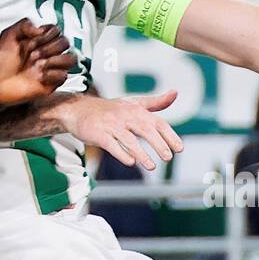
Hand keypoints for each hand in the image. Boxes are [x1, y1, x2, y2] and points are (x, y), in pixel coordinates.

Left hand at [0, 20, 75, 105]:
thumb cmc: (1, 61)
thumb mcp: (8, 35)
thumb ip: (24, 24)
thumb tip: (40, 29)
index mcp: (40, 40)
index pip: (56, 30)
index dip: (47, 33)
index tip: (32, 40)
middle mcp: (48, 53)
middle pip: (65, 42)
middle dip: (49, 47)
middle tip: (33, 54)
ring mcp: (51, 68)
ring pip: (71, 59)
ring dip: (56, 60)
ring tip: (40, 65)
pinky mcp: (52, 83)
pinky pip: (64, 76)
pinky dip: (52, 75)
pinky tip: (39, 77)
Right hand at [61, 90, 182, 171]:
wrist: (79, 109)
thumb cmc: (110, 109)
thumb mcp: (133, 103)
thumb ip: (156, 102)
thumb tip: (175, 93)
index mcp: (137, 109)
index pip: (158, 122)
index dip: (170, 135)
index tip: (180, 149)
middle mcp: (125, 116)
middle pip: (145, 129)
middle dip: (158, 144)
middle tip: (168, 158)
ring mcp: (111, 125)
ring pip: (128, 139)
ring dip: (141, 153)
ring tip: (151, 166)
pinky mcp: (98, 134)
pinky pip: (111, 144)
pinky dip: (121, 153)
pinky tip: (130, 162)